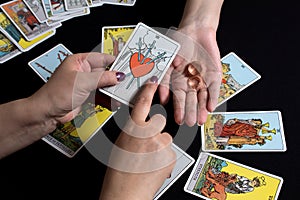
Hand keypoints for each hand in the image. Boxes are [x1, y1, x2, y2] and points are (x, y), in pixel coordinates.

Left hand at [30, 52, 124, 124]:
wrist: (48, 112)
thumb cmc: (56, 93)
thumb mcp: (83, 82)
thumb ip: (103, 78)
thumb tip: (118, 75)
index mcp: (80, 61)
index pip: (103, 58)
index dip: (115, 62)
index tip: (127, 66)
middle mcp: (83, 71)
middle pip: (105, 72)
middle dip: (115, 78)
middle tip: (126, 82)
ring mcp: (85, 84)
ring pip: (105, 84)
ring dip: (112, 90)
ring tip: (120, 93)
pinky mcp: (87, 95)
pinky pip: (101, 95)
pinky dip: (108, 98)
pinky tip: (113, 101)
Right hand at [99, 78, 175, 199]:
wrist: (125, 193)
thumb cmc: (119, 171)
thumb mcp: (122, 143)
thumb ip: (134, 130)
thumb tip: (143, 124)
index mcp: (132, 129)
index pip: (142, 102)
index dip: (149, 89)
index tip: (154, 80)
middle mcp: (148, 133)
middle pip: (160, 121)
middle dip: (157, 130)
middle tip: (147, 146)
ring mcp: (161, 145)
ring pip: (166, 139)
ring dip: (160, 147)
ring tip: (149, 161)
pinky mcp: (171, 156)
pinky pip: (170, 152)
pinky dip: (164, 158)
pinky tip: (154, 166)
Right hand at [158, 26, 221, 126]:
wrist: (195, 30)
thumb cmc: (179, 44)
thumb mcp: (167, 61)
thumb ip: (165, 79)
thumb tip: (163, 97)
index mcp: (179, 82)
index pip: (179, 99)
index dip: (179, 110)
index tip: (179, 120)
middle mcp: (191, 84)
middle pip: (191, 101)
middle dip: (191, 112)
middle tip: (190, 123)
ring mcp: (204, 80)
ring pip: (203, 97)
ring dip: (202, 109)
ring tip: (201, 120)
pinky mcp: (215, 75)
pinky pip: (214, 88)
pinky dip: (213, 97)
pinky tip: (211, 107)